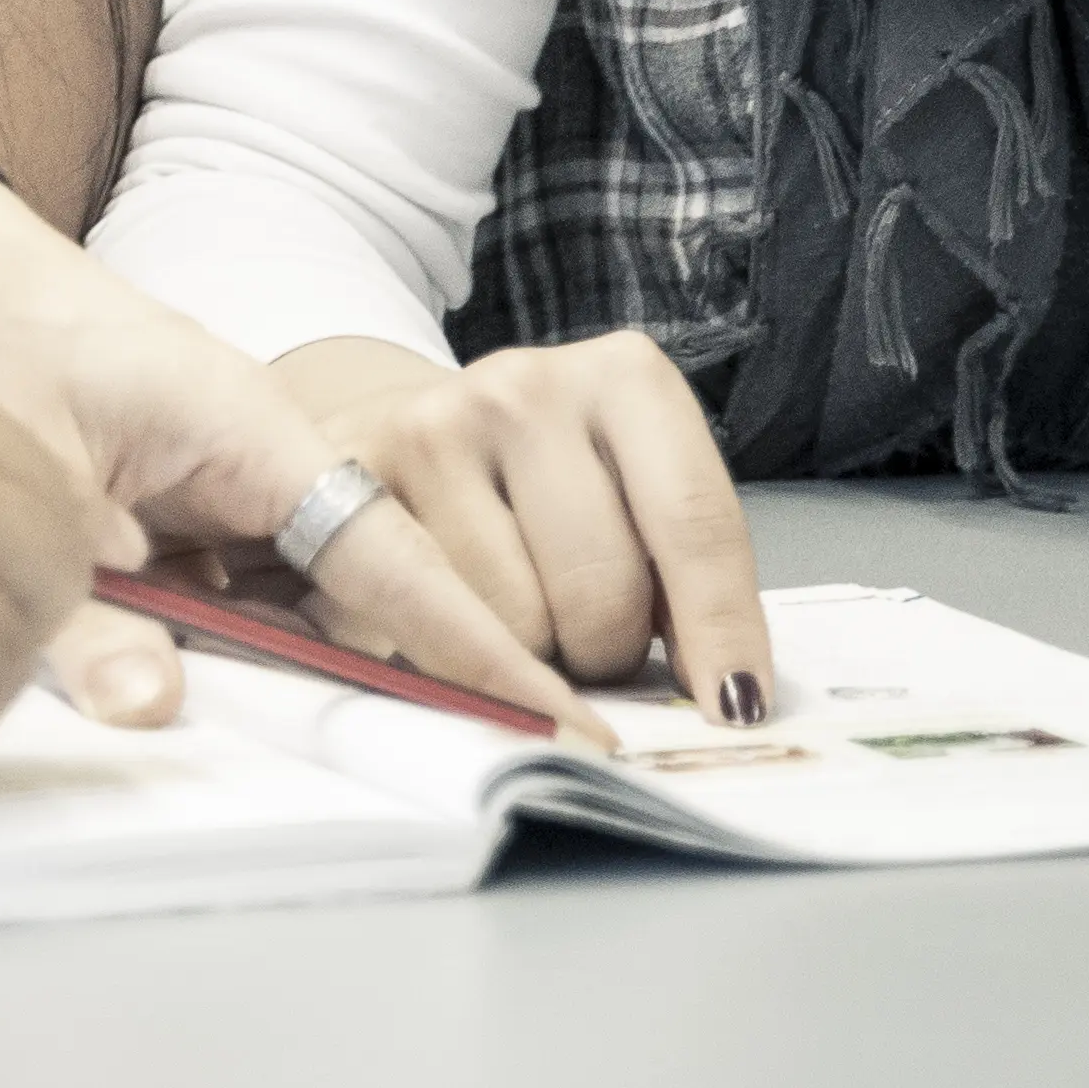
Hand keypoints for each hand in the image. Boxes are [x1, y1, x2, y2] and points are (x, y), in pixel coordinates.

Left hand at [0, 164, 608, 744]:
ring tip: (325, 733)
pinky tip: (181, 677)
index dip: (473, 649)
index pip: (393, 557)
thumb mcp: (23, 479)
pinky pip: (222, 594)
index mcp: (247, 429)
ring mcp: (209, 482)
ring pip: (287, 604)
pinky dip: (218, 645)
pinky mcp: (163, 506)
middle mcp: (249, 455)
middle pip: (359, 593)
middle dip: (394, 675)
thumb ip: (84, 613)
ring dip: (289, 669)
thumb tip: (152, 710)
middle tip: (441, 759)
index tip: (559, 724)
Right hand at [272, 333, 770, 719]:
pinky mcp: (355, 476)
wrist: (419, 435)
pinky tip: (453, 629)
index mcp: (627, 379)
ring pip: (515, 625)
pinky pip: (427, 626)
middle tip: (588, 641)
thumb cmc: (551, 495)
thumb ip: (679, 584)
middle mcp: (527, 386)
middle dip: (605, 650)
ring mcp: (435, 424)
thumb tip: (718, 699)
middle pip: (601, 589)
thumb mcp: (636, 505)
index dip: (720, 630)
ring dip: (527, 659)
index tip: (732, 708)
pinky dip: (452, 660)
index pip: (695, 520)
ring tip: (515, 615)